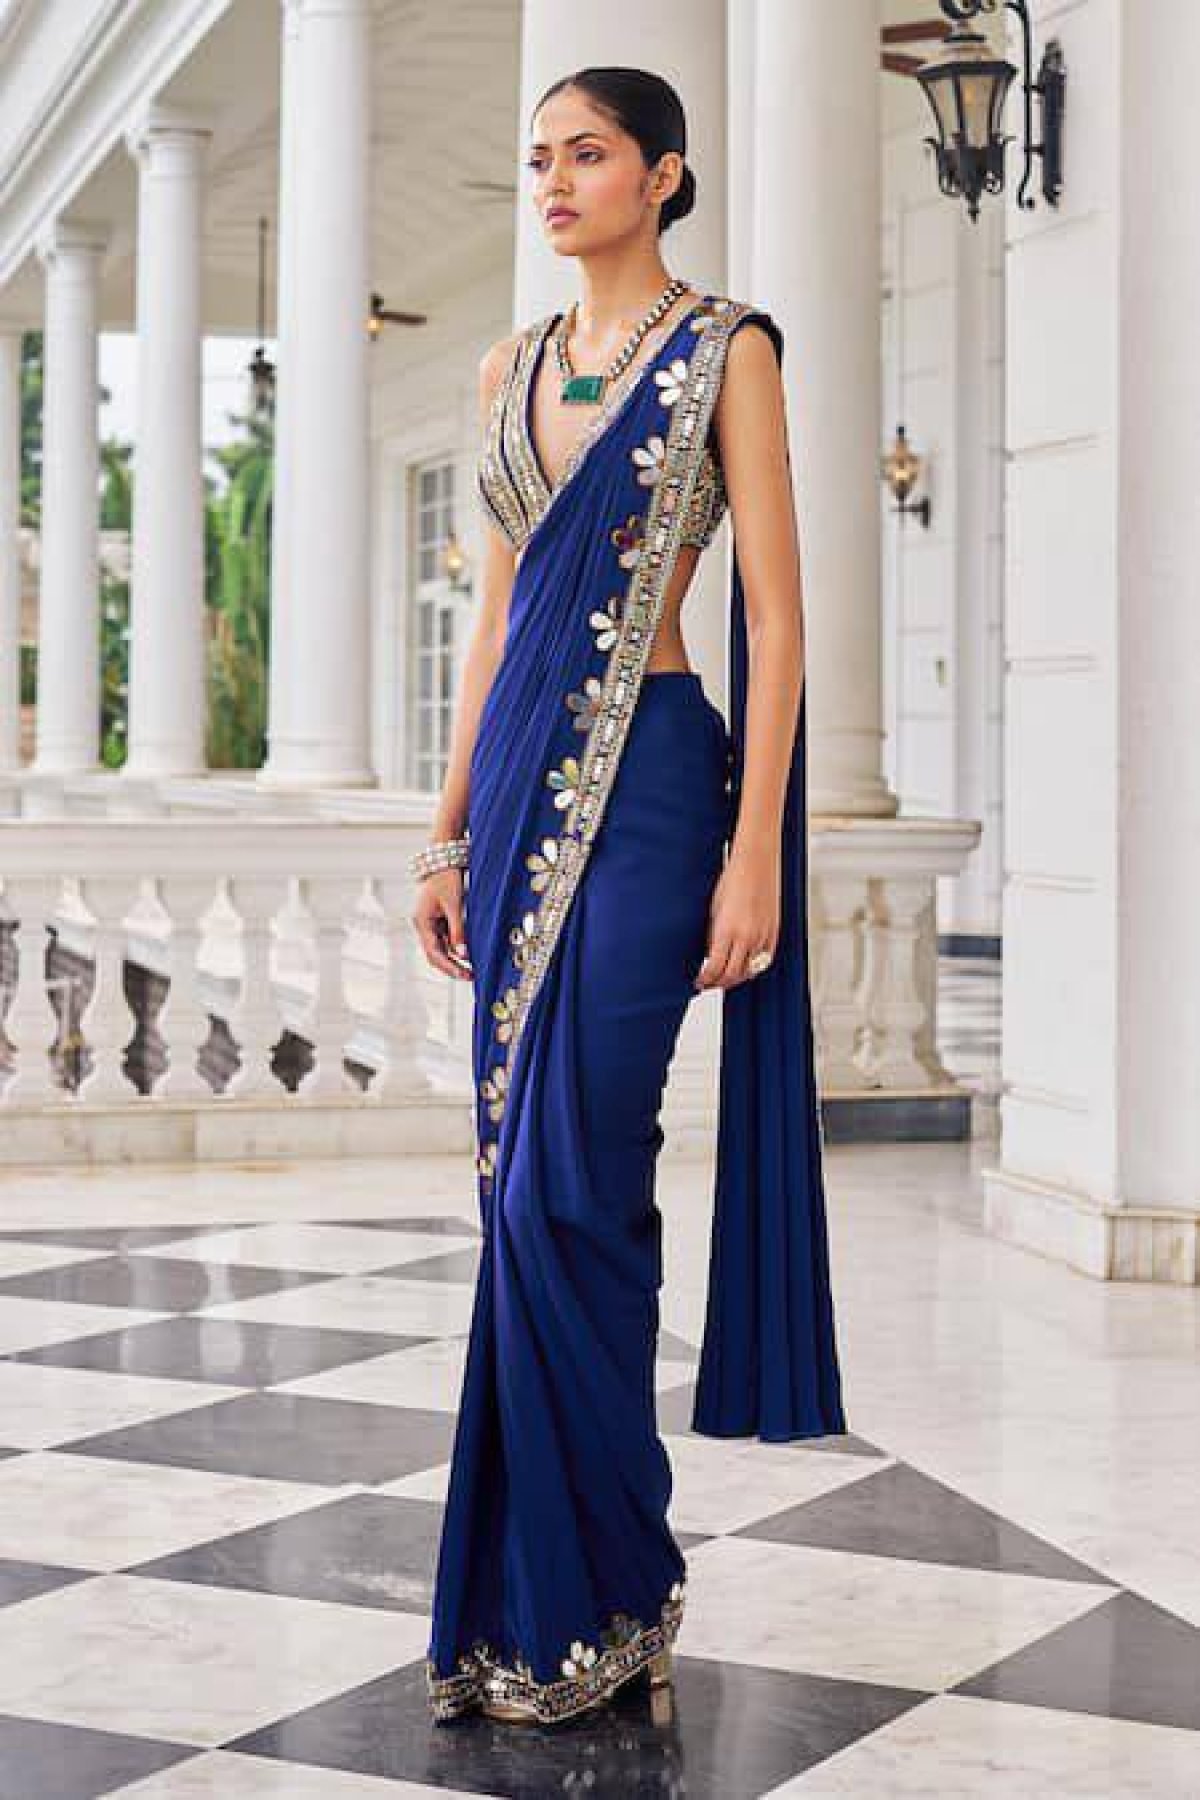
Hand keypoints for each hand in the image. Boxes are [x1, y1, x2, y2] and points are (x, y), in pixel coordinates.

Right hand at [411, 868, 472, 980]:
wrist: (443, 857)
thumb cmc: (447, 877)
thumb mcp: (454, 904)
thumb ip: (458, 929)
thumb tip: (463, 953)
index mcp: (422, 922)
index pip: (434, 953)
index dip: (450, 967)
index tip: (465, 975)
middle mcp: (422, 925)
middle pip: (435, 954)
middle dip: (451, 967)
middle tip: (470, 977)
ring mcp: (429, 923)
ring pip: (440, 948)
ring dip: (454, 959)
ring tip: (472, 969)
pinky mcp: (436, 920)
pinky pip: (445, 939)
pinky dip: (455, 948)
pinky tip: (468, 954)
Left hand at [694, 846, 779, 990]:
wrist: (756, 863)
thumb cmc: (733, 879)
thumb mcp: (714, 910)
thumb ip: (712, 935)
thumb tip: (709, 954)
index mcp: (727, 930)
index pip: (715, 968)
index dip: (705, 979)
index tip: (698, 981)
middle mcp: (747, 937)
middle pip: (732, 975)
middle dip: (718, 983)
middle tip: (709, 984)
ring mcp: (763, 936)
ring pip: (750, 971)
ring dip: (736, 978)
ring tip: (725, 978)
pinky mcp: (774, 932)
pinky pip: (764, 960)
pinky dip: (753, 967)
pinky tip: (744, 967)